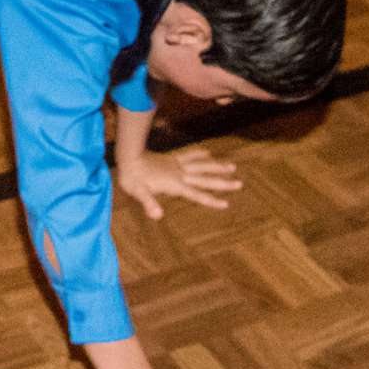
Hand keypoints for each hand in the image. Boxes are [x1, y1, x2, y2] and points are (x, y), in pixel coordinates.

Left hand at [116, 147, 241, 220]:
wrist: (128, 156)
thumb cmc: (132, 177)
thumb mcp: (138, 192)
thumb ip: (149, 203)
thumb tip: (157, 215)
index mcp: (174, 184)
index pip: (197, 194)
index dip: (211, 200)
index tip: (226, 204)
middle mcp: (179, 173)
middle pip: (205, 178)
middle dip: (222, 182)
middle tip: (239, 183)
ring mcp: (176, 164)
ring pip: (201, 165)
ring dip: (217, 165)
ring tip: (232, 165)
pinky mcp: (171, 158)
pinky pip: (189, 155)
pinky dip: (200, 154)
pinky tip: (208, 152)